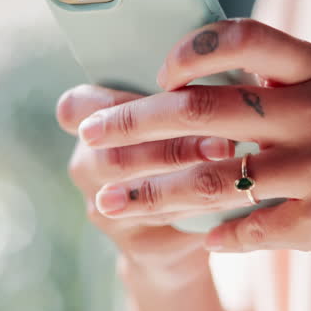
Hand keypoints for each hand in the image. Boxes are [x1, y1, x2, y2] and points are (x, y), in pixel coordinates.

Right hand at [56, 84, 238, 288]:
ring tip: (232, 162)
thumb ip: (171, 98)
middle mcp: (85, 167)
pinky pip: (168, 225)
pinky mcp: (134, 244)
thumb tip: (216, 66)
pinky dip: (202, 207)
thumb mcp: (165, 118)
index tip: (169, 97)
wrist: (173, 234)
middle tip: (223, 141)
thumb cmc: (174, 151)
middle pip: (116, 157)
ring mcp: (103, 209)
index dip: (116, 107)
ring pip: (143, 193)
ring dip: (191, 177)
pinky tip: (235, 194)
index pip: (75, 109)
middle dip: (172, 148)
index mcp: (85, 128)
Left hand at [76, 19, 310, 286]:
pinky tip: (183, 239)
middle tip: (91, 133)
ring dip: (150, 191)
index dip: (191, 48)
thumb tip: (216, 79)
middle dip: (136, 122)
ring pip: (213, 179)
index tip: (155, 68)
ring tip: (106, 199)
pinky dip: (211, 235)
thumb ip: (295, 82)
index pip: (245, 37)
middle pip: (205, 112)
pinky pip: (248, 230)